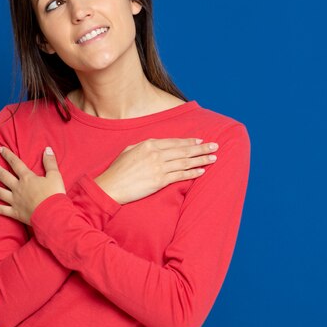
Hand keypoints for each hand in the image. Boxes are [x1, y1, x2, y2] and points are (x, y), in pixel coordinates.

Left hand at [0, 146, 65, 224]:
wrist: (52, 214)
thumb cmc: (54, 195)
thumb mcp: (55, 176)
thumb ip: (50, 162)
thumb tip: (47, 149)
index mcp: (27, 178)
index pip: (16, 163)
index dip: (8, 155)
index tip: (1, 149)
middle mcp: (18, 188)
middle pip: (3, 176)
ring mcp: (15, 200)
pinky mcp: (15, 212)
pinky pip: (1, 210)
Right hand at [94, 138, 218, 204]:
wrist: (111, 186)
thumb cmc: (117, 170)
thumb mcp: (129, 150)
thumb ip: (144, 146)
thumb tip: (156, 144)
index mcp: (149, 144)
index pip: (174, 141)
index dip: (189, 141)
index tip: (201, 140)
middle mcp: (156, 154)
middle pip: (184, 150)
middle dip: (201, 148)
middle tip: (215, 146)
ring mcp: (159, 167)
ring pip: (185, 162)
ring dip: (201, 159)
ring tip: (213, 158)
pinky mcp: (159, 181)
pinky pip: (180, 176)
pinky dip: (192, 173)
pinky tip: (202, 171)